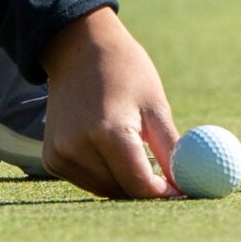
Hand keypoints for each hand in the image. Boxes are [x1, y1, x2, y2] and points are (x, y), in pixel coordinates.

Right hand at [38, 7, 179, 198]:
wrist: (77, 47)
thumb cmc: (124, 70)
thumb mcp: (155, 104)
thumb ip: (171, 149)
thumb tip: (189, 183)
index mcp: (108, 132)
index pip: (140, 184)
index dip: (165, 193)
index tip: (181, 190)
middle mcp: (78, 147)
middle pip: (122, 190)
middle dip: (146, 190)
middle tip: (166, 179)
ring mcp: (60, 154)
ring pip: (104, 189)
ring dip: (124, 183)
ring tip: (134, 151)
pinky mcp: (51, 158)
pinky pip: (87, 180)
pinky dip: (103, 174)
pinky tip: (107, 147)